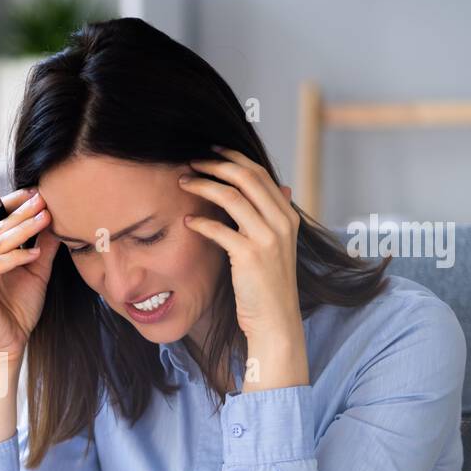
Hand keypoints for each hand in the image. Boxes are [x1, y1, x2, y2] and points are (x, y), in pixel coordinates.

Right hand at [0, 187, 58, 360]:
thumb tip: (58, 219)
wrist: (8, 345)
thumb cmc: (19, 309)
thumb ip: (43, 247)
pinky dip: (17, 257)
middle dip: (22, 211)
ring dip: (23, 230)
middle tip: (44, 198)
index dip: (14, 202)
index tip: (39, 191)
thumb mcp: (36, 271)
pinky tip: (36, 253)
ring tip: (46, 219)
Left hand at [180, 147, 308, 391]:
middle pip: (247, 177)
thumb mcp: (275, 246)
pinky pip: (220, 229)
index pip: (260, 174)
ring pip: (232, 197)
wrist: (275, 320)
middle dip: (216, 164)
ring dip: (204, 185)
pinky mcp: (251, 257)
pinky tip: (187, 220)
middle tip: (191, 161)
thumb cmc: (267, 284)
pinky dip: (201, 221)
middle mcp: (281, 222)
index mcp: (287, 216)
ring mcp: (268, 238)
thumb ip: (271, 217)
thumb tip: (279, 188)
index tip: (210, 150)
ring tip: (183, 182)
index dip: (233, 157)